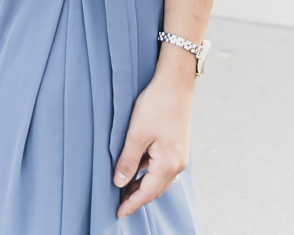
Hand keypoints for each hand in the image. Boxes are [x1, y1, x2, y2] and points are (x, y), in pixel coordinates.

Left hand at [114, 73, 193, 217]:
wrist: (175, 84)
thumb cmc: (156, 105)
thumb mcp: (136, 134)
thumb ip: (128, 160)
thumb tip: (119, 182)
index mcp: (168, 164)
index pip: (147, 193)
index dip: (131, 204)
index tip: (118, 213)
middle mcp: (177, 164)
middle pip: (155, 189)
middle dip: (137, 197)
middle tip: (118, 203)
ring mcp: (179, 155)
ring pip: (159, 179)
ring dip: (143, 185)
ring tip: (124, 187)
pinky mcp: (178, 146)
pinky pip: (162, 167)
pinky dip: (149, 172)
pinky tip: (137, 168)